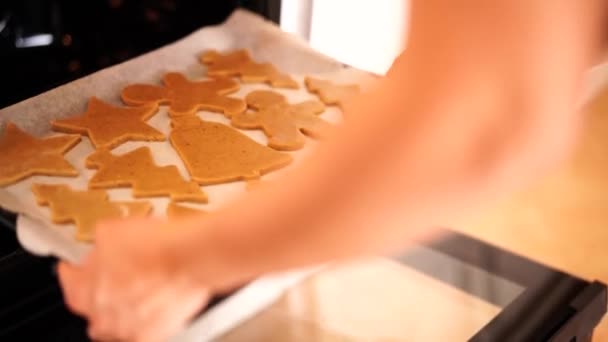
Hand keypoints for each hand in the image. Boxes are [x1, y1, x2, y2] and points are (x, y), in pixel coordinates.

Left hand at [58, 217, 210, 341]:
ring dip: (125, 304)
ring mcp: (128, 329)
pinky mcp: (154, 334)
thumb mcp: (113, 229)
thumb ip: (98, 243)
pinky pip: (144, 328)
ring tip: (142, 284)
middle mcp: (102, 316)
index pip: (69, 281)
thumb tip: (100, 243)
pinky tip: (157, 298)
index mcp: (84, 290)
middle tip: (117, 272)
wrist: (191, 258)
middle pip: (93, 305)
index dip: (75, 268)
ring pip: (118, 320)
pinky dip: (148, 316)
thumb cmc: (156, 246)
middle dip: (101, 290)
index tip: (80, 264)